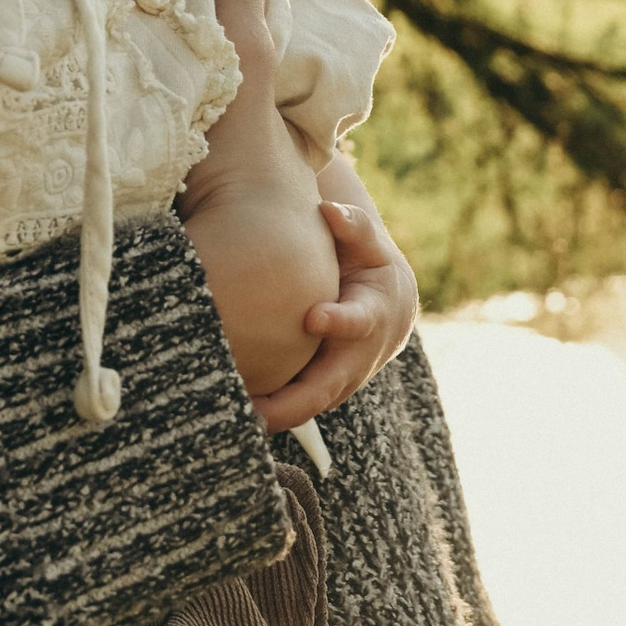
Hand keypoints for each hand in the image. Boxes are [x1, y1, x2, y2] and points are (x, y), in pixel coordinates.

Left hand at [249, 175, 418, 431]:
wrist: (387, 306)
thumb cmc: (370, 267)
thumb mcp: (367, 244)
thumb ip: (352, 226)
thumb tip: (330, 210)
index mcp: (373, 314)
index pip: (359, 320)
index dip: (340, 320)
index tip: (313, 316)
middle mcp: (360, 357)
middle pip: (329, 385)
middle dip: (295, 400)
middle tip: (259, 406)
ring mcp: (343, 380)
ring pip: (311, 405)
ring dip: (278, 414)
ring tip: (239, 415)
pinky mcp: (324, 390)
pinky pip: (299, 407)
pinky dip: (273, 413)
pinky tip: (237, 413)